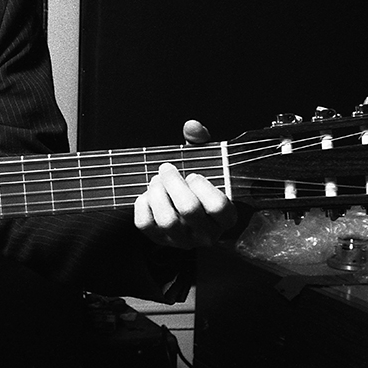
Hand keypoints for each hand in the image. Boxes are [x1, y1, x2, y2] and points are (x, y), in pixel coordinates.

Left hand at [133, 118, 235, 248]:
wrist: (187, 214)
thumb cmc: (199, 186)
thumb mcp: (207, 164)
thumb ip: (202, 143)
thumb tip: (191, 126)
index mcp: (225, 218)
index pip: (218, 205)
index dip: (202, 186)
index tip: (193, 174)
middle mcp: (206, 234)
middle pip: (189, 209)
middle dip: (173, 182)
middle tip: (166, 168)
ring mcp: (182, 241)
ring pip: (167, 220)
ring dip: (157, 193)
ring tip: (156, 180)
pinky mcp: (159, 241)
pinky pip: (145, 224)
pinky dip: (142, 204)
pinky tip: (147, 194)